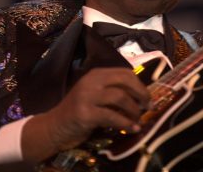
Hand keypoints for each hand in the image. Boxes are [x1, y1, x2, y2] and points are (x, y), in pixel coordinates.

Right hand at [22, 67, 149, 162]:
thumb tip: (141, 95)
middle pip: (124, 81)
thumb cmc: (79, 112)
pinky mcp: (85, 113)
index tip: (147, 97)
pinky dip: (126, 123)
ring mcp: (87, 96)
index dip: (139, 84)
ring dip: (134, 110)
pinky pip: (112, 116)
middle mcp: (91, 81)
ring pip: (120, 97)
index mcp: (96, 74)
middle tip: (148, 106)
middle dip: (141, 93)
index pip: (124, 72)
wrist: (54, 127)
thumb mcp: (96, 96)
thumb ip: (113, 91)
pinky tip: (133, 128)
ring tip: (139, 119)